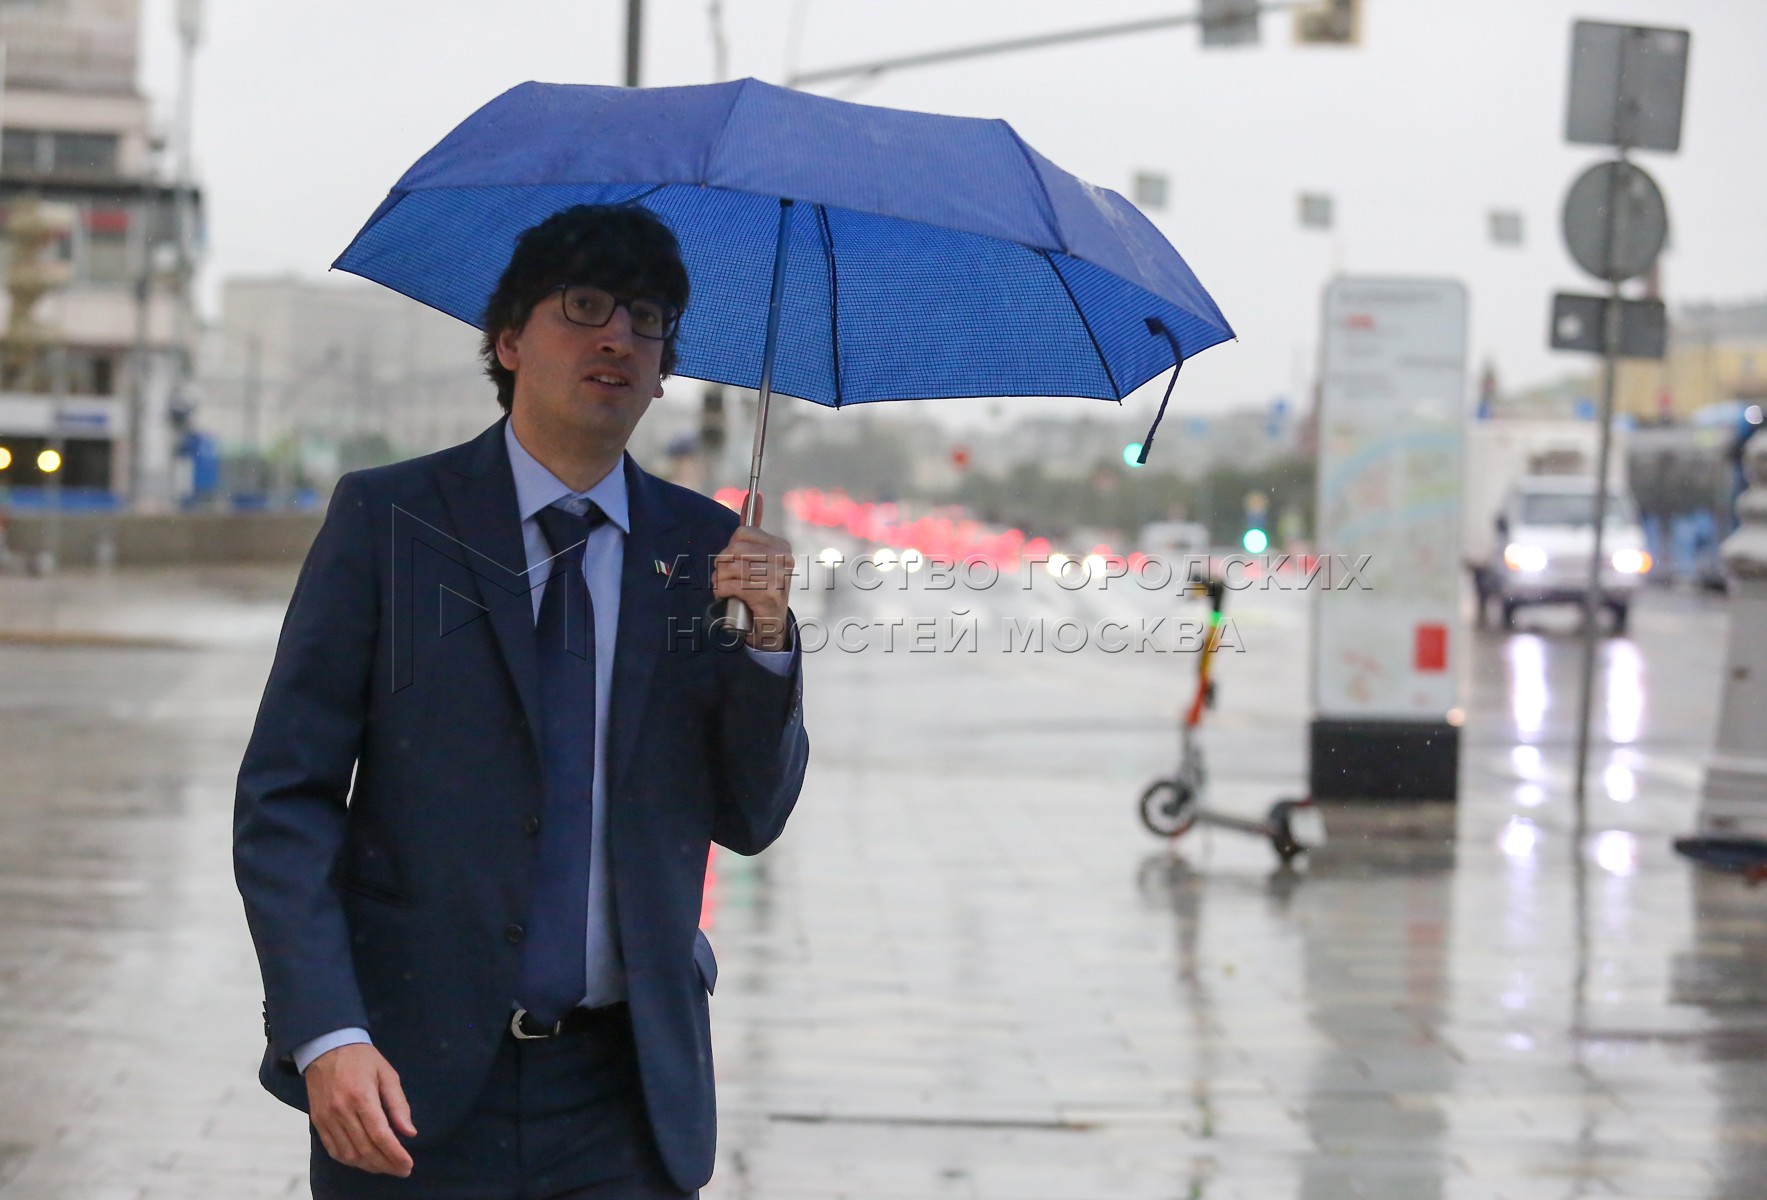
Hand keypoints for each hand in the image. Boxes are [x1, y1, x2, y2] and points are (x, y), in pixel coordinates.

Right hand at [305, 1043, 416, 1176]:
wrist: (327, 1047)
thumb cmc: (362, 1059)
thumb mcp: (388, 1074)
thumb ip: (398, 1105)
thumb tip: (409, 1133)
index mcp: (362, 1097)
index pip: (381, 1135)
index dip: (395, 1155)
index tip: (408, 1165)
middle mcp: (342, 1111)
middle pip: (365, 1149)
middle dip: (386, 1164)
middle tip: (402, 1170)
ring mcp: (327, 1118)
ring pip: (348, 1154)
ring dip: (368, 1165)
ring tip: (386, 1167)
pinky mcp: (318, 1121)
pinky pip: (333, 1150)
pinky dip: (349, 1160)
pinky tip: (363, 1161)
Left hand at [714, 494, 794, 650]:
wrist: (770, 627)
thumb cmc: (760, 588)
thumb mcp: (760, 557)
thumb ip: (755, 528)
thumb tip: (754, 494)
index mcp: (781, 546)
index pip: (742, 533)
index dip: (730, 548)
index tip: (734, 561)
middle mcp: (783, 560)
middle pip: (734, 548)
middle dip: (722, 564)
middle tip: (727, 577)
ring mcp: (777, 578)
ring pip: (729, 566)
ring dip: (719, 579)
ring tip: (725, 587)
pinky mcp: (767, 596)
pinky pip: (730, 584)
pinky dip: (720, 590)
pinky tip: (725, 595)